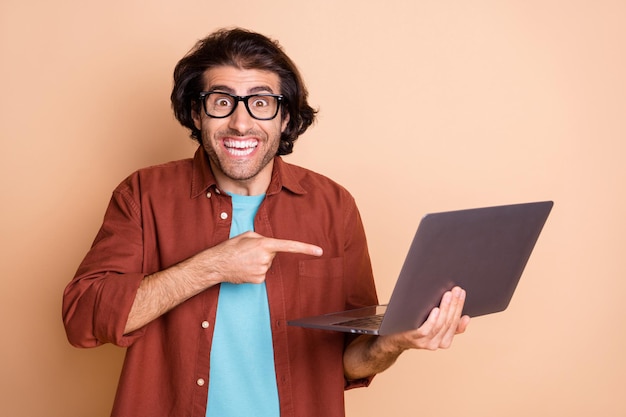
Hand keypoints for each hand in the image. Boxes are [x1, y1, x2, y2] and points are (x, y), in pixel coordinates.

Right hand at [190, 231, 323, 284]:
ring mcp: (262, 270)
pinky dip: (254, 271)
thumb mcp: (247, 235)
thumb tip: (269, 246)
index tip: (319, 251)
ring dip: (258, 262)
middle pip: (273, 255)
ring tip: (244, 260)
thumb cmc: (231, 247)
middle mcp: (266, 257)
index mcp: (265, 243)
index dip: (306, 248)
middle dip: (263, 253)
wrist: (216, 264)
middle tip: (248, 252)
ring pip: (267, 264)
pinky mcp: (258, 280)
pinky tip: (244, 268)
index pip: (289, 246)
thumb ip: (263, 238)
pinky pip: (262, 273)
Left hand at [380, 286, 469, 352]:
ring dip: (446, 308)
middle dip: (455, 305)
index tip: (462, 293)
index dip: (460, 307)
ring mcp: (425, 342)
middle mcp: (436, 344)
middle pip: (449, 322)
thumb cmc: (414, 328)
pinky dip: (433, 319)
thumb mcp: (434, 327)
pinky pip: (427, 330)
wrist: (392, 338)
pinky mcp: (414, 339)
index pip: (456, 323)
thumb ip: (449, 324)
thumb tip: (465, 317)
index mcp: (444, 341)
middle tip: (456, 290)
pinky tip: (436, 309)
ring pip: (440, 325)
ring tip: (448, 295)